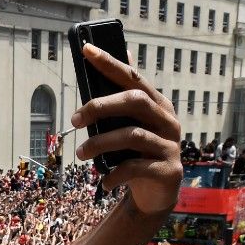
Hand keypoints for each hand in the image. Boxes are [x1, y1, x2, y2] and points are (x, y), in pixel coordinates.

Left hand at [70, 43, 181, 214]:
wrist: (155, 195)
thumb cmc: (136, 154)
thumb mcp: (127, 128)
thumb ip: (118, 104)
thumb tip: (108, 65)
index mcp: (157, 104)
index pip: (132, 77)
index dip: (109, 63)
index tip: (86, 49)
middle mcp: (167, 120)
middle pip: (134, 101)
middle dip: (99, 106)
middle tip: (73, 120)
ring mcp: (170, 145)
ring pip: (132, 135)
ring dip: (100, 143)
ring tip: (80, 154)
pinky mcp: (168, 170)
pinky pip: (135, 167)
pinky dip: (113, 174)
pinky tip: (103, 181)